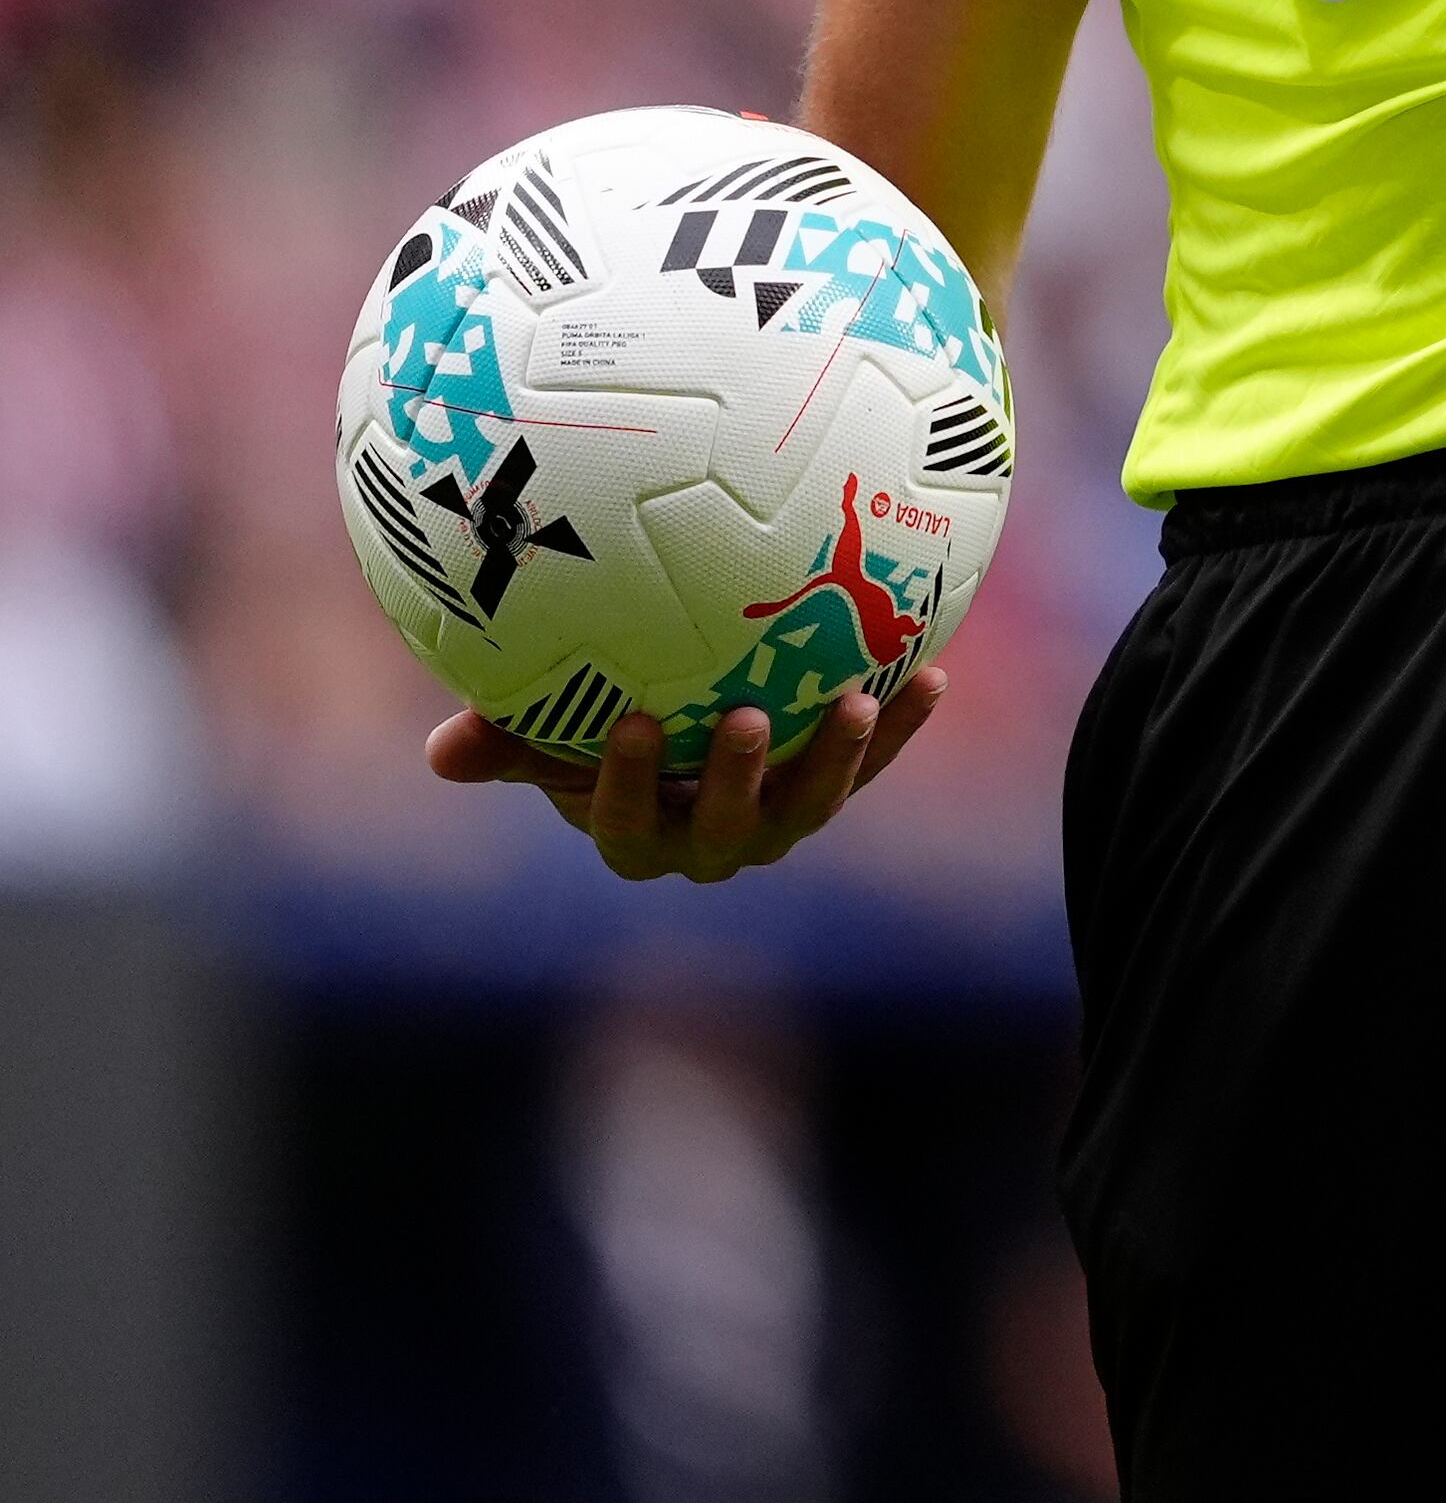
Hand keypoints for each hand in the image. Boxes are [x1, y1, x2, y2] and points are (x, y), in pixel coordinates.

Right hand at [425, 667, 947, 884]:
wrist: (678, 729)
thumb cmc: (595, 727)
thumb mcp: (545, 738)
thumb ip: (503, 744)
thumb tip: (442, 752)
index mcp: (636, 836)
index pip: (627, 827)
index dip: (628, 787)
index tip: (630, 726)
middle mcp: (710, 843)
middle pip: (729, 828)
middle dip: (739, 780)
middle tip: (750, 720)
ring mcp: (776, 821)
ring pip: (810, 806)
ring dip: (839, 758)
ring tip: (858, 701)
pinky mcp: (831, 785)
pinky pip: (870, 762)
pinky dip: (900, 724)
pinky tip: (932, 673)